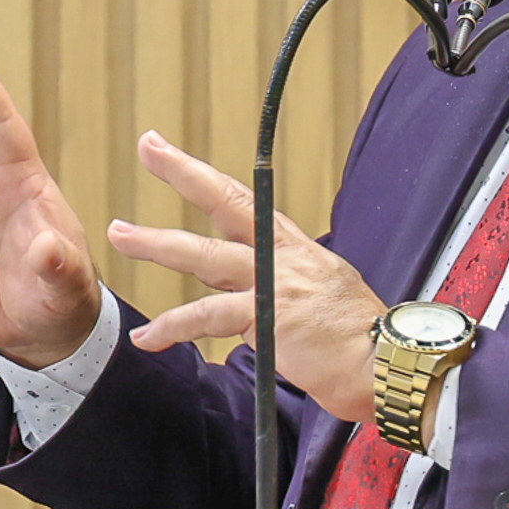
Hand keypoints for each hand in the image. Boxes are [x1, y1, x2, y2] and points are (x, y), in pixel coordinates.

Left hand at [107, 130, 385, 421]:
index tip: (172, 151)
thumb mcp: (324, 296)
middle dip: (184, 172)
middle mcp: (283, 256)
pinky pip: (208, 317)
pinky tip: (148, 337)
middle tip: (149, 146)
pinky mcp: (267, 318)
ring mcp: (274, 283)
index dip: (206, 176)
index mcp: (295, 248)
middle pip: (226, 203)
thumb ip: (285, 292)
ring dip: (158, 244)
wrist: (387, 361)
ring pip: (205, 255)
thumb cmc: (359, 338)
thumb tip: (257, 308)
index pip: (245, 201)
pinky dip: (174, 326)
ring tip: (121, 234)